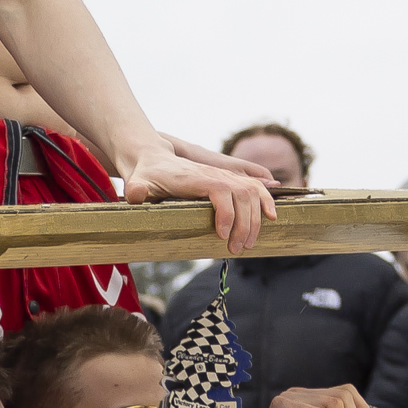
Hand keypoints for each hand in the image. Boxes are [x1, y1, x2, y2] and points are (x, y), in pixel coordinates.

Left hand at [118, 144, 277, 253]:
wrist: (154, 158)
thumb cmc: (146, 173)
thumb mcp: (137, 181)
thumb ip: (136, 188)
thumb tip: (136, 193)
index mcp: (196, 176)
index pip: (220, 189)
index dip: (226, 213)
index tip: (221, 235)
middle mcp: (215, 174)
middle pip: (243, 194)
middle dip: (244, 224)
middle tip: (235, 249)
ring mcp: (225, 176)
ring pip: (253, 193)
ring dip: (255, 220)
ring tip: (247, 244)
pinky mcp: (230, 182)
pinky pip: (255, 189)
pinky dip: (266, 202)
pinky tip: (271, 218)